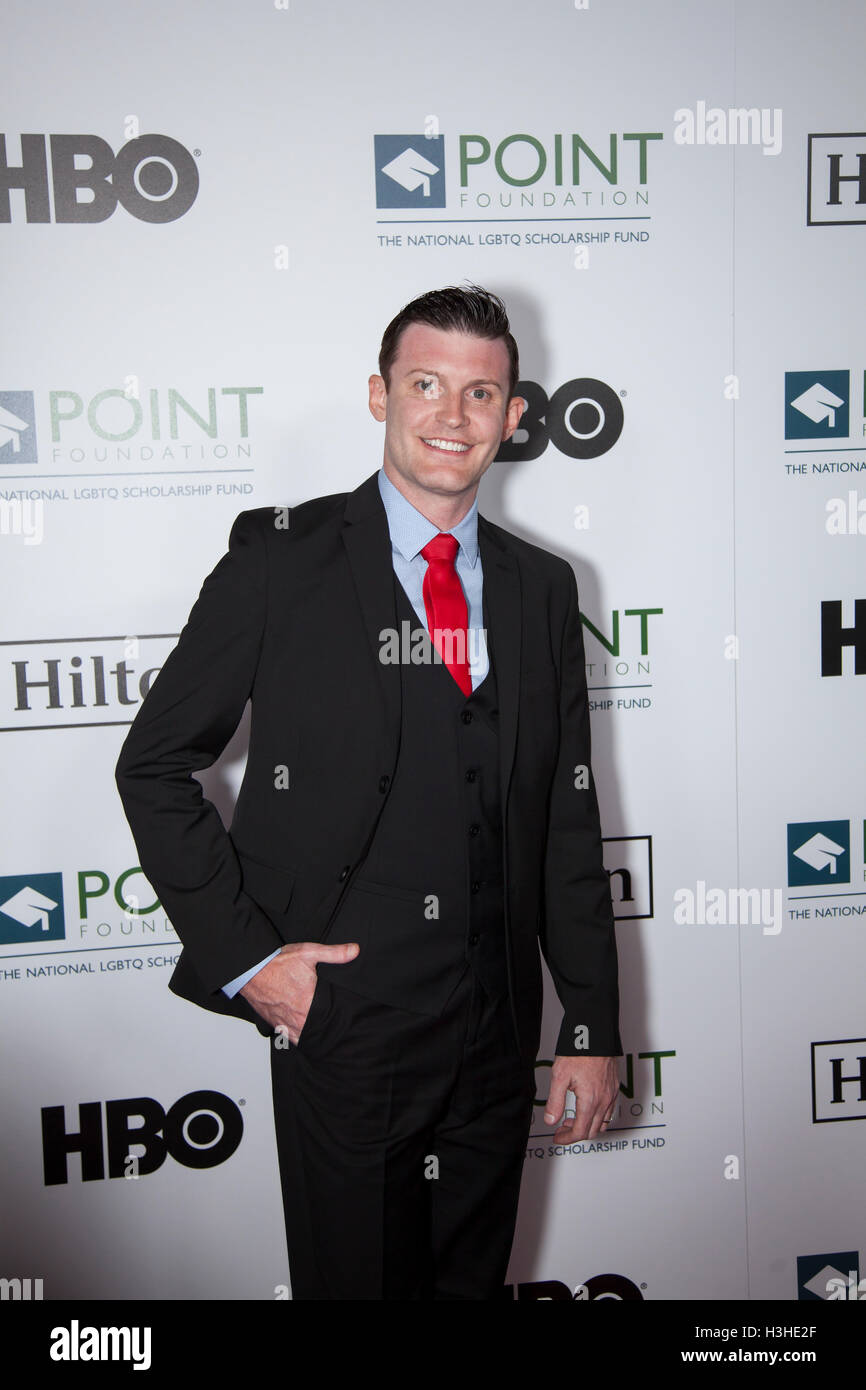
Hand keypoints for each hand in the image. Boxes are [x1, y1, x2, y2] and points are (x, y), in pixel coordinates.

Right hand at [239, 940, 358, 1042]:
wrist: (250, 970)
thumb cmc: (277, 962)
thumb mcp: (308, 953)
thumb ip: (334, 953)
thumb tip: (355, 950)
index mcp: (309, 1002)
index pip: (329, 1018)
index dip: (337, 1018)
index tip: (341, 1015)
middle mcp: (297, 1017)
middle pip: (317, 1029)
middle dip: (324, 1027)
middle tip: (332, 1023)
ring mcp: (284, 1023)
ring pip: (303, 1037)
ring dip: (311, 1034)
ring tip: (320, 1029)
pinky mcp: (274, 1024)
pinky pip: (288, 1037)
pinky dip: (296, 1037)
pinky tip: (303, 1033)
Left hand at [544, 1055, 618, 1142]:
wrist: (595, 1033)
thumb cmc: (579, 1050)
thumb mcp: (559, 1076)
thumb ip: (555, 1101)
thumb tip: (551, 1120)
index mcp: (591, 1100)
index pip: (581, 1131)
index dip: (567, 1138)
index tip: (557, 1137)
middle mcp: (604, 1100)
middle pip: (593, 1131)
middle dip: (576, 1134)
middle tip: (562, 1128)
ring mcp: (611, 1094)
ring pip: (603, 1123)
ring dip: (588, 1126)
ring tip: (573, 1117)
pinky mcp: (614, 1087)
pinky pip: (610, 1111)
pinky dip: (598, 1117)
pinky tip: (586, 1107)